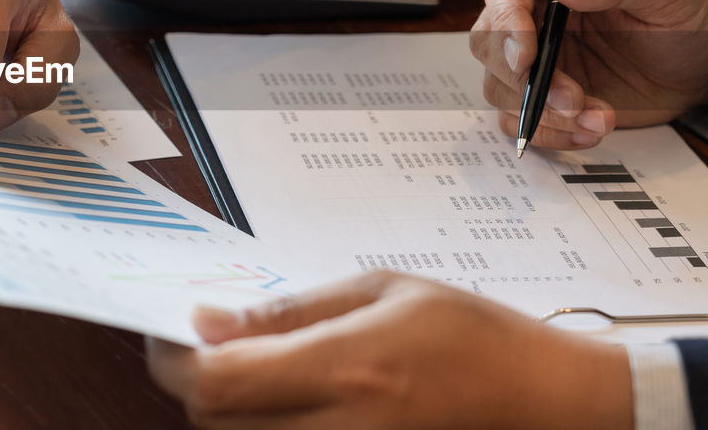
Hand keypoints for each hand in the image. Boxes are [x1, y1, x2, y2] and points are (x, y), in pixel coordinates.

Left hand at [147, 271, 630, 429]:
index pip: (217, 383)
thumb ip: (288, 312)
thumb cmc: (470, 335)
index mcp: (347, 370)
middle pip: (213, 422)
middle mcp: (341, 429)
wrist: (538, 401)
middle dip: (193, 380)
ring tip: (248, 365)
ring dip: (224, 406)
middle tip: (208, 340)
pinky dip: (261, 425)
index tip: (169, 328)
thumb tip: (209, 321)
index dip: (173, 357)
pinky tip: (279, 394)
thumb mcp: (379, 292)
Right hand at [470, 0, 707, 149]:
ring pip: (499, 85)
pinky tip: (590, 131)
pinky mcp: (540, 92)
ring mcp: (533, 54)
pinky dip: (549, 132)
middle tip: (573, 100)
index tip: (525, 57)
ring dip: (543, 111)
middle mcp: (532, 8)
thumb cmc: (685, 13)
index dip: (504, 19)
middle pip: (487, 41)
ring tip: (600, 118)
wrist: (702, 61)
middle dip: (525, 78)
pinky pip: (516, 118)